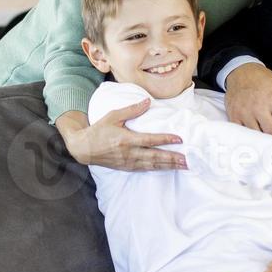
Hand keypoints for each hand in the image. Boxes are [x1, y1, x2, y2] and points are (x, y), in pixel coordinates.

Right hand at [54, 103, 187, 171]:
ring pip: (152, 165)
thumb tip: (148, 102)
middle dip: (172, 158)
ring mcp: (128, 162)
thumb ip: (131, 110)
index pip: (150, 140)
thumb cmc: (99, 130)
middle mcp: (129, 153)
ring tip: (182, 165)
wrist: (84, 148)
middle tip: (187, 160)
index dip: (165, 140)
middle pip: (155, 156)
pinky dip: (158, 169)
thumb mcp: (113, 116)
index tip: (179, 139)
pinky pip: (146, 169)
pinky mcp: (127, 168)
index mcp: (126, 139)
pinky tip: (167, 168)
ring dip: (169, 165)